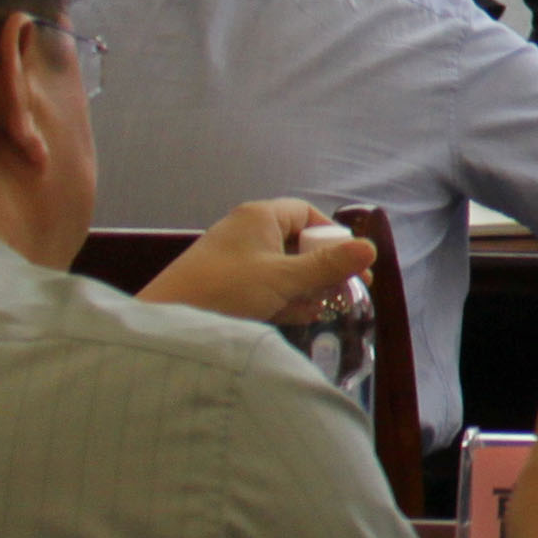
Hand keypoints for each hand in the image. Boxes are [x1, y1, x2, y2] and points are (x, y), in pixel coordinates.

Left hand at [138, 198, 373, 325]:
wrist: (166, 323)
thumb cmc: (225, 290)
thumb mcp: (283, 278)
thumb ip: (328, 265)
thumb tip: (371, 249)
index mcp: (259, 218)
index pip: (306, 213)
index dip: (331, 235)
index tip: (350, 261)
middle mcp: (246, 233)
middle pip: (297, 242)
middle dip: (324, 267)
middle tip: (348, 290)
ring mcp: (234, 260)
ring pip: (282, 267)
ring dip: (307, 286)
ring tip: (330, 307)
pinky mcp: (225, 286)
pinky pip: (265, 285)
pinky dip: (285, 298)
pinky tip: (303, 315)